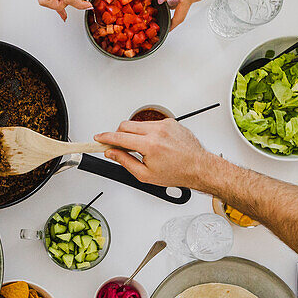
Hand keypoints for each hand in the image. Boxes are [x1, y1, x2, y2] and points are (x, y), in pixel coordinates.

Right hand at [93, 118, 213, 190]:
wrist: (199, 167)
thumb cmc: (177, 172)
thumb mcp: (145, 175)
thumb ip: (124, 161)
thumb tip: (112, 153)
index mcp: (150, 145)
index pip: (119, 137)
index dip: (105, 137)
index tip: (98, 138)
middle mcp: (157, 131)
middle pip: (126, 125)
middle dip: (118, 135)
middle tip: (119, 146)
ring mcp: (165, 125)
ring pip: (138, 123)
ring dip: (134, 134)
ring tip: (142, 148)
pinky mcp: (171, 122)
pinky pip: (151, 123)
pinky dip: (147, 132)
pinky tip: (154, 143)